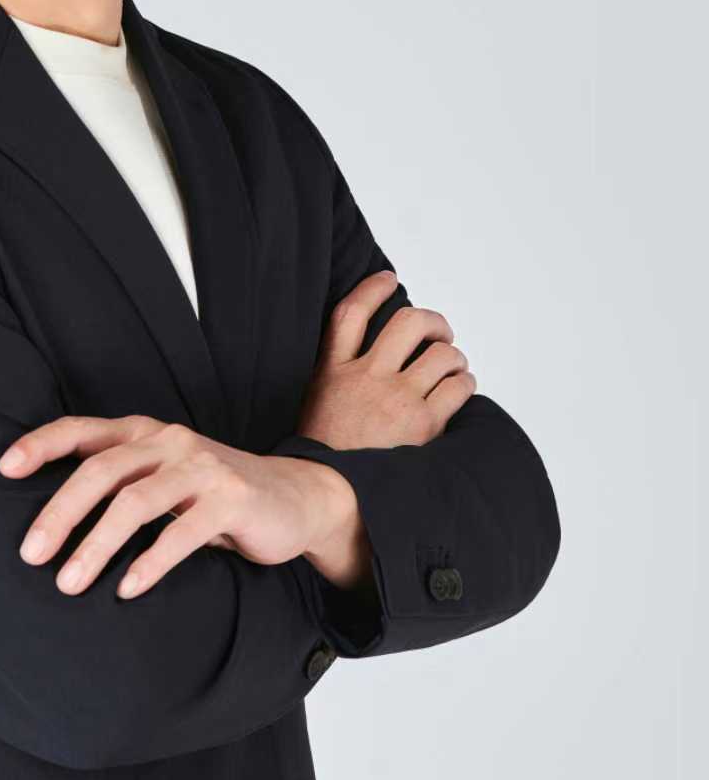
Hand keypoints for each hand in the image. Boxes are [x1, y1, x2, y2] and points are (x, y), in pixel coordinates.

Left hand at [0, 416, 341, 600]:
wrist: (295, 499)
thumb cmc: (212, 493)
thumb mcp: (162, 477)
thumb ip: (118, 483)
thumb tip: (48, 520)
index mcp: (144, 433)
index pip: (82, 430)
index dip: (42, 445)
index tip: (4, 469)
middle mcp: (169, 441)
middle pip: (101, 471)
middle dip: (59, 514)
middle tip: (30, 554)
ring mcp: (202, 467)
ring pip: (135, 503)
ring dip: (96, 546)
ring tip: (68, 583)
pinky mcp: (232, 500)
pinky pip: (182, 533)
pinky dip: (150, 563)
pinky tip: (127, 590)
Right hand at [298, 269, 476, 449]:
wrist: (329, 499)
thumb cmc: (324, 461)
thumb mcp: (315, 410)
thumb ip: (337, 382)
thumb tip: (368, 363)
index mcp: (332, 373)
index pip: (351, 312)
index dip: (372, 288)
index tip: (389, 279)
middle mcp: (365, 378)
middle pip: (408, 322)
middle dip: (433, 322)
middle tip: (440, 333)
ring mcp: (395, 399)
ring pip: (441, 354)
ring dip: (453, 357)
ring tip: (453, 369)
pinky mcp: (422, 423)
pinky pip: (458, 387)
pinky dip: (464, 385)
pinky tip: (459, 393)